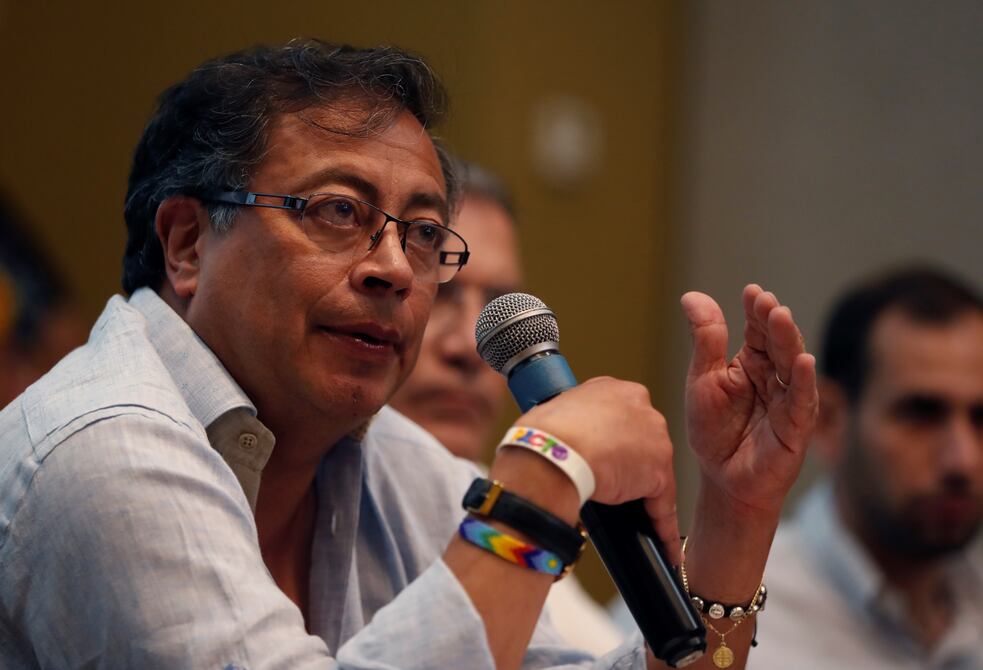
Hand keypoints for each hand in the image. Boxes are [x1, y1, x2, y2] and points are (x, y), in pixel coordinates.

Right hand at [504, 377, 681, 560]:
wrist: (550, 453)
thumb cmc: (538, 436)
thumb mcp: (553, 416)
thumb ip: (570, 425)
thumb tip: (562, 445)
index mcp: (611, 387)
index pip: (621, 417)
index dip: (612, 439)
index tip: (603, 457)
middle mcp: (639, 403)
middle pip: (642, 441)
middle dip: (631, 464)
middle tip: (611, 488)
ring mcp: (654, 437)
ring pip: (653, 473)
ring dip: (644, 497)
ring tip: (636, 522)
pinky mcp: (659, 472)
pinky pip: (663, 506)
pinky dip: (662, 529)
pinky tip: (664, 548)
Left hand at [681, 284, 817, 514]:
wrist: (720, 478)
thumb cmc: (713, 429)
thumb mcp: (703, 380)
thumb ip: (705, 340)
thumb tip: (692, 295)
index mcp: (751, 363)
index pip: (757, 331)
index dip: (756, 311)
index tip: (752, 291)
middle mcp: (774, 377)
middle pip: (778, 343)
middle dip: (774, 322)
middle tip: (767, 301)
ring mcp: (788, 401)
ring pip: (792, 366)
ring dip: (789, 342)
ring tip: (782, 318)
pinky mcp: (795, 427)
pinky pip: (801, 402)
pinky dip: (803, 381)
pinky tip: (803, 361)